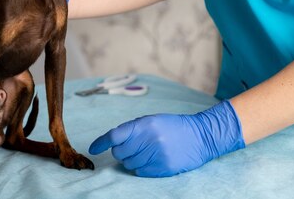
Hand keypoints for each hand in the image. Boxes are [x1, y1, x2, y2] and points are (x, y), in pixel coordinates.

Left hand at [88, 100, 244, 176]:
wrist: (200, 136)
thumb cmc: (173, 126)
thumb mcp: (152, 120)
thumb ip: (132, 130)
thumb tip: (112, 143)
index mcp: (144, 124)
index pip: (115, 135)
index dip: (101, 142)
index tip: (93, 149)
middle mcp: (149, 139)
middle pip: (119, 153)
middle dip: (121, 151)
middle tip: (133, 147)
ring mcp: (156, 155)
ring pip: (129, 164)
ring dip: (132, 160)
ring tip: (146, 152)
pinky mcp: (163, 168)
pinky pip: (140, 172)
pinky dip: (141, 168)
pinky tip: (152, 159)